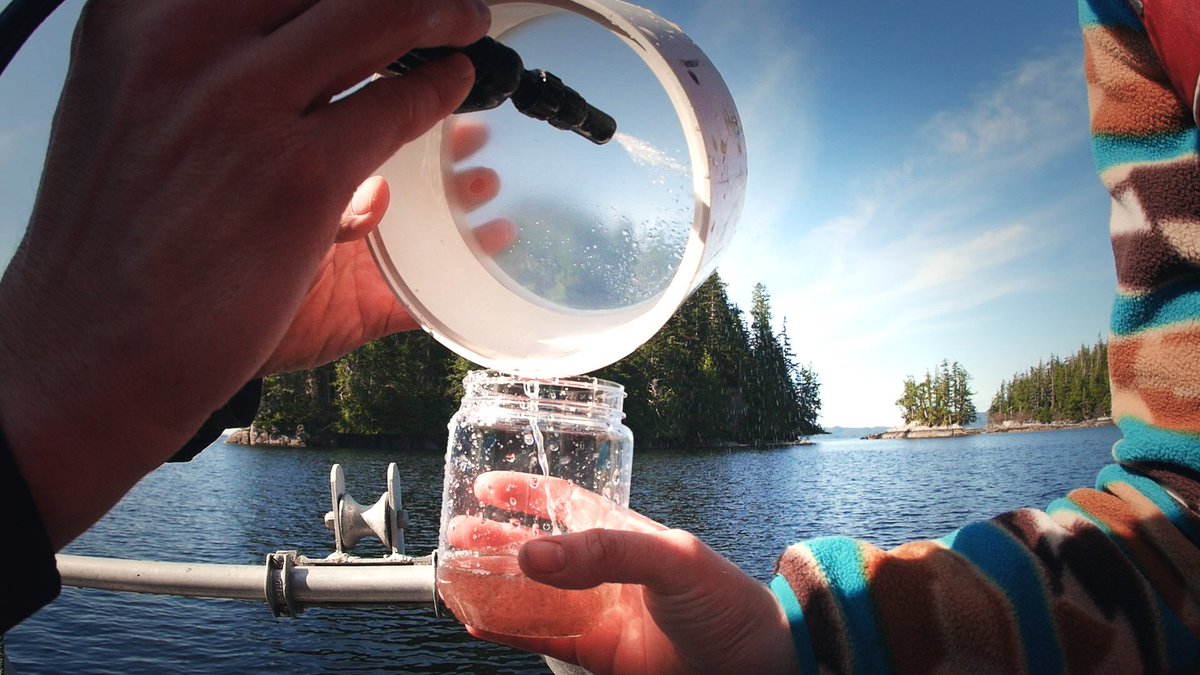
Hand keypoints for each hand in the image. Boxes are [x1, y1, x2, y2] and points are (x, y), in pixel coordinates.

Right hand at [0, 0, 489, 546]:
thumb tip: (273, 38)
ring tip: (465, 21)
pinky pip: (397, 107)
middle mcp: (184, 40)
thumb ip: (192, 58)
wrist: (92, 343)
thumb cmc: (113, 233)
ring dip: (438, 14)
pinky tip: (453, 88)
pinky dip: (438, 92)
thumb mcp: (125, 104)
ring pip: (378, 19)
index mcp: (136, 17)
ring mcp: (243, 104)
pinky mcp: (299, 174)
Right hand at [457, 472, 799, 674]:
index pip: (565, 502)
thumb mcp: (671, 558)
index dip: (526, 491)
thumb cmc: (726, 601)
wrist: (754, 664)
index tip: (486, 482)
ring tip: (454, 578)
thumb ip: (605, 551)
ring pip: (531, 596)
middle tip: (454, 536)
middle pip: (537, 550)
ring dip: (493, 587)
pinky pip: (540, 639)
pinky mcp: (596, 653)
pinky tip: (478, 623)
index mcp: (623, 533)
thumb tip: (533, 552)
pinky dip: (506, 632)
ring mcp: (598, 612)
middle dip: (494, 541)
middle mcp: (604, 570)